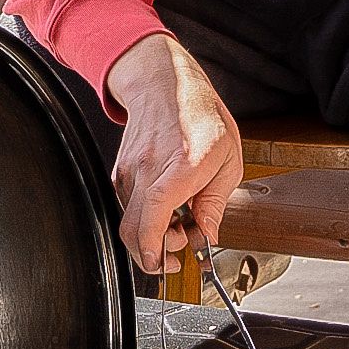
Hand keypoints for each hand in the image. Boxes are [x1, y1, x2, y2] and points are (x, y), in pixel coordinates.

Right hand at [103, 34, 244, 273]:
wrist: (164, 84)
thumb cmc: (201, 117)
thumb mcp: (228, 160)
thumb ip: (215, 204)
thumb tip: (207, 237)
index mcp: (181, 166)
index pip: (153, 215)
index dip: (153, 248)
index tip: (163, 264)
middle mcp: (148, 170)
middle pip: (132, 230)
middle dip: (153, 252)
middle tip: (180, 245)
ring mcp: (129, 171)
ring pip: (129, 221)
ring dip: (152, 233)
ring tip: (179, 219)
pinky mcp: (120, 172)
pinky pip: (127, 207)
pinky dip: (144, 217)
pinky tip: (165, 206)